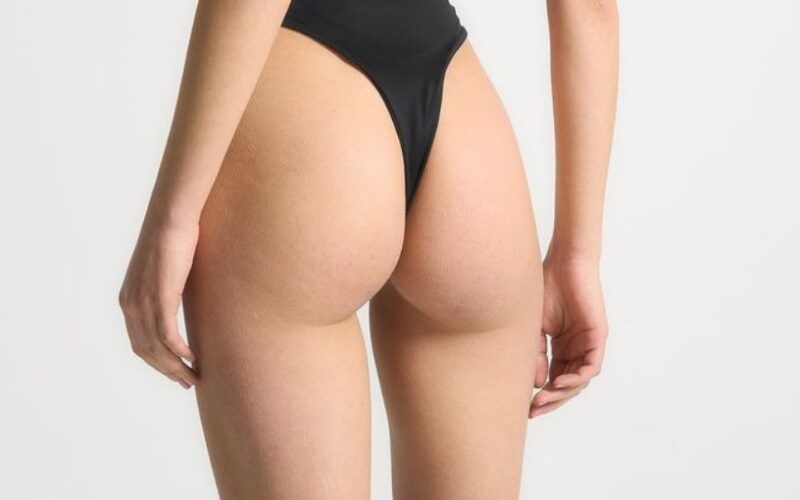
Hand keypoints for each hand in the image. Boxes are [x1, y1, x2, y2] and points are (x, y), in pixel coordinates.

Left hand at [119, 217, 199, 388]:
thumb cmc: (172, 240)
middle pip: (146, 352)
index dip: (157, 363)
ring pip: (157, 347)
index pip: (139, 343)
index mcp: (129, 301)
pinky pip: (168, 335)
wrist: (170, 219)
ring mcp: (144, 302)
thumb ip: (167, 292)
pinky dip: (180, 351)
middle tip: (187, 382)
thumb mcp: (165, 273)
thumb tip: (181, 303)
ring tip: (194, 376)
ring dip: (176, 367)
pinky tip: (193, 357)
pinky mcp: (160, 297)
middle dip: (167, 371)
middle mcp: (131, 305)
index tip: (176, 372)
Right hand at [529, 254, 607, 417]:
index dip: (542, 395)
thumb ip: (536, 354)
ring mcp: (588, 344)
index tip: (526, 406)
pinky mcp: (598, 337)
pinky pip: (591, 366)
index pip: (554, 379)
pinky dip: (577, 378)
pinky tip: (560, 383)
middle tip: (535, 409)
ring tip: (545, 397)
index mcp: (561, 347)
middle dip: (552, 400)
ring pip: (579, 380)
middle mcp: (576, 349)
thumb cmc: (546, 288)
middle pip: (567, 385)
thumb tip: (536, 383)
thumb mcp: (534, 328)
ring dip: (563, 393)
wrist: (563, 265)